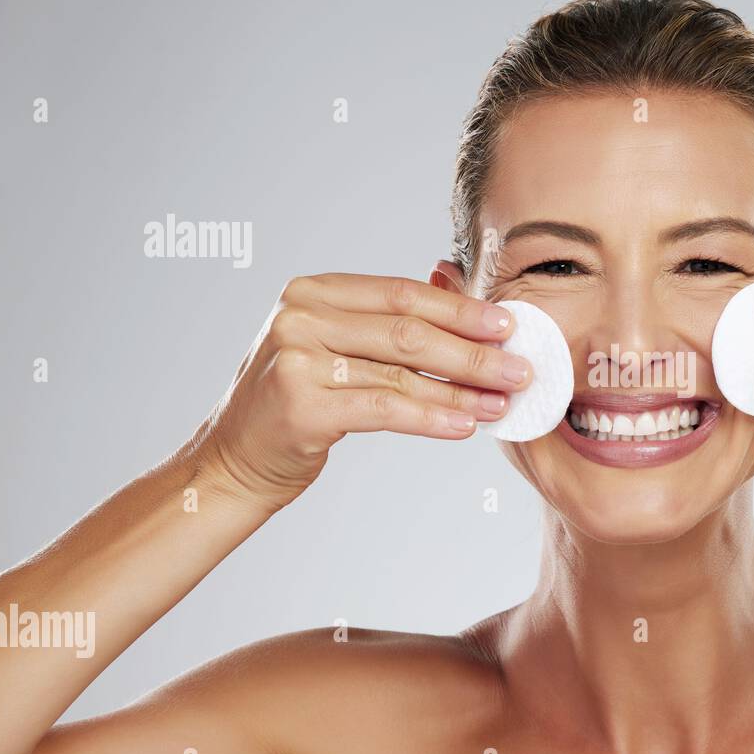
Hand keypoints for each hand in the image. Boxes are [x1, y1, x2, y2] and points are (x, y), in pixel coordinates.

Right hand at [198, 271, 531, 511]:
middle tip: (519, 367)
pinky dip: (432, 417)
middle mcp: (300, 317)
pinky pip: (386, 409)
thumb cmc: (297, 404)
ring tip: (503, 401)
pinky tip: (465, 425)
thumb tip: (468, 308)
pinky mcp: (301, 406)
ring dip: (463, 390)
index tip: (508, 325)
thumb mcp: (331, 348)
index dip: (460, 308)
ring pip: (403, 372)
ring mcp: (296, 360)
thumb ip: (385, 325)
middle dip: (473, 351)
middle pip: (409, 331)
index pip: (402, 293)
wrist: (234, 461)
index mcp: (312, 292)